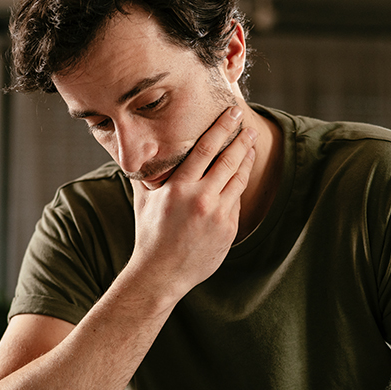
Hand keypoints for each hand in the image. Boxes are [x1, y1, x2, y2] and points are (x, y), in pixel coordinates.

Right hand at [129, 106, 256, 300]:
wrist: (161, 274)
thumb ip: (147, 176)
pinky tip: (239, 178)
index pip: (205, 149)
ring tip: (251, 148)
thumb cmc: (150, 236)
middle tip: (249, 127)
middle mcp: (201, 198)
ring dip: (246, 161)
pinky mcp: (228, 229)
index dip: (222, 128)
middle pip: (229, 160)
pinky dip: (238, 188)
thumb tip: (140, 154)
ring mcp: (218, 215)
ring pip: (238, 180)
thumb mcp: (144, 201)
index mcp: (179, 187)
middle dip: (242, 140)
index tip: (233, 113)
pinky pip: (236, 202)